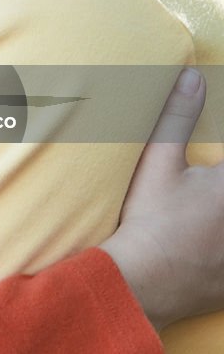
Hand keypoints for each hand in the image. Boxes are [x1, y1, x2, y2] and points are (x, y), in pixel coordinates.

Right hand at [100, 68, 223, 329]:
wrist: (143, 281)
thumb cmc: (150, 220)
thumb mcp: (158, 163)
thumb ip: (178, 118)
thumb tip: (192, 77)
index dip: (219, 164)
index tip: (211, 165)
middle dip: (214, 184)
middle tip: (203, 186)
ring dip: (217, 213)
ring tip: (202, 213)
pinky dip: (221, 247)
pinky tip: (206, 242)